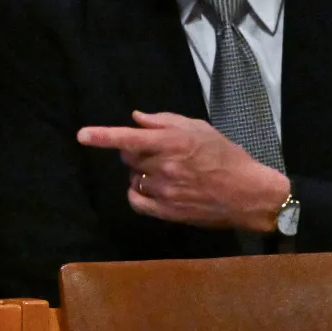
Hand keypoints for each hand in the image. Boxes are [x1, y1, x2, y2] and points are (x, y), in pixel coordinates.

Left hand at [78, 111, 288, 231]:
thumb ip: (165, 122)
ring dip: (140, 173)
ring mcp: (164, 191)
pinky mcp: (166, 211)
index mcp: (172, 144)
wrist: (249, 194)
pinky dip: (137, 193)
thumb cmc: (226, 156)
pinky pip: (136, 201)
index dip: (103, 136)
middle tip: (158, 152)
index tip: (82, 135)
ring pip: (133, 178)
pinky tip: (151, 188)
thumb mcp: (200, 129)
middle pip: (128, 157)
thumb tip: (136, 119)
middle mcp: (164, 167)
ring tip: (165, 172)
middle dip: (136, 152)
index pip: (129, 138)